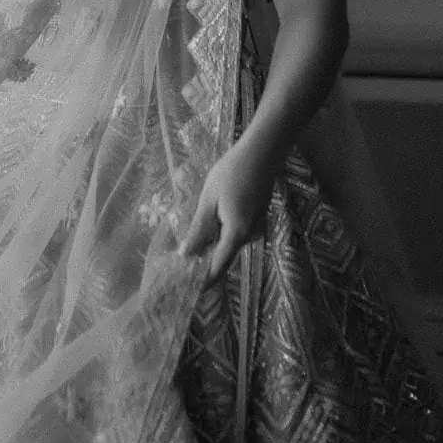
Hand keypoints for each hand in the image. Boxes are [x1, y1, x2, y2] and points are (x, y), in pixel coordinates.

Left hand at [179, 143, 275, 288]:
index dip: (203, 281)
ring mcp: (256, 228)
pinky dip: (222, 230)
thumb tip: (186, 256)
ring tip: (191, 233)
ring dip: (212, 240)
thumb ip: (199, 230)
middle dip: (203, 259)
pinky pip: (235, 232)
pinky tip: (212, 215)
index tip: (187, 290)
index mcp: (237, 235)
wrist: (263, 152)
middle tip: (179, 260)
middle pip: (223, 255)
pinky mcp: (257, 218)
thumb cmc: (232, 173)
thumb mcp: (209, 201)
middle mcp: (250, 236)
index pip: (218, 267)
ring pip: (228, 241)